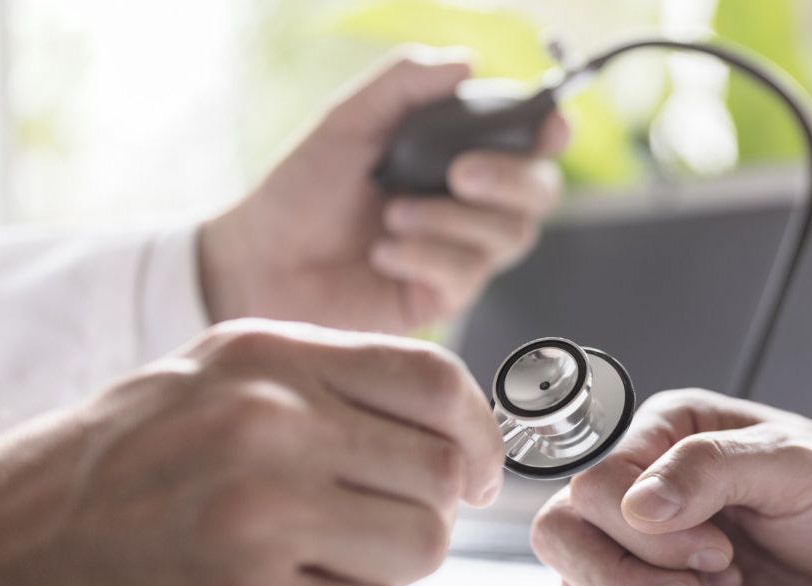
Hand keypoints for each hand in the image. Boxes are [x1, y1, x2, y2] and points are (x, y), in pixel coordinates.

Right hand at [0, 320, 503, 585]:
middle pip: (441, 477)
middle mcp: (268, 426)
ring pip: (421, 549)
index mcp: (266, 359)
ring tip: (308, 563)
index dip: (480, 436)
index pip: (437, 383)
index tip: (476, 471)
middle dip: (424, 513)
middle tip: (369, 528)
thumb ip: (327, 389)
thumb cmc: (114, 476)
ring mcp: (259, 518)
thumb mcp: (213, 385)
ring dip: (382, 568)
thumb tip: (455, 425)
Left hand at [199, 51, 570, 334]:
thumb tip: (468, 62)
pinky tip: (383, 254)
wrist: (260, 260)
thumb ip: (405, 84)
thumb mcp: (350, 120)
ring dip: (450, 221)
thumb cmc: (302, 190)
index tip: (550, 125)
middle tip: (458, 172)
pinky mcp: (444, 297)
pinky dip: (425, 256)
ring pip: (509, 236)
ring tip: (391, 216)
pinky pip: (467, 275)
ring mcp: (462, 253)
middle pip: (540, 194)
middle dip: (509, 179)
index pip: (529, 144)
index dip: (551, 132)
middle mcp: (470, 205)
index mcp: (457, 155)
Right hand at [532, 390, 811, 585]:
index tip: (717, 548)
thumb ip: (712, 471)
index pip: (594, 485)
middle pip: (561, 536)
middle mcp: (640, 488)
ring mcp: (643, 548)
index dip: (642, 531)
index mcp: (662, 435)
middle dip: (624, 576)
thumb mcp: (790, 461)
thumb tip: (641, 505)